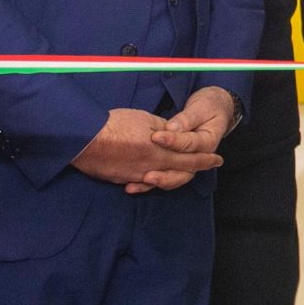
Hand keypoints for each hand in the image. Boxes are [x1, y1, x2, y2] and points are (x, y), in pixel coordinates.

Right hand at [72, 107, 222, 192]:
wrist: (85, 140)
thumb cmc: (116, 126)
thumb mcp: (146, 120)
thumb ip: (164, 130)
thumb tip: (173, 135)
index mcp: (161, 154)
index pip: (190, 159)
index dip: (205, 160)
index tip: (217, 160)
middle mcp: (152, 169)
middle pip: (180, 173)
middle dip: (196, 168)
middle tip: (210, 166)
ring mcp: (137, 177)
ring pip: (163, 180)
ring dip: (175, 176)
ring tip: (182, 172)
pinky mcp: (122, 180)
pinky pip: (142, 184)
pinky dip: (151, 181)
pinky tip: (151, 178)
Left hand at [140, 87, 238, 192]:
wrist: (214, 109)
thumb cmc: (207, 107)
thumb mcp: (200, 109)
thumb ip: (185, 120)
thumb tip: (172, 128)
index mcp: (207, 142)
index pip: (188, 144)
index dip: (172, 141)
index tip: (155, 137)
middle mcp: (198, 156)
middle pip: (183, 170)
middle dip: (163, 171)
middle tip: (145, 168)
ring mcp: (187, 162)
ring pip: (174, 177)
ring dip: (158, 180)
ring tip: (141, 180)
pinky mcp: (176, 163)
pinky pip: (165, 176)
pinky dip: (150, 183)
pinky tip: (134, 185)